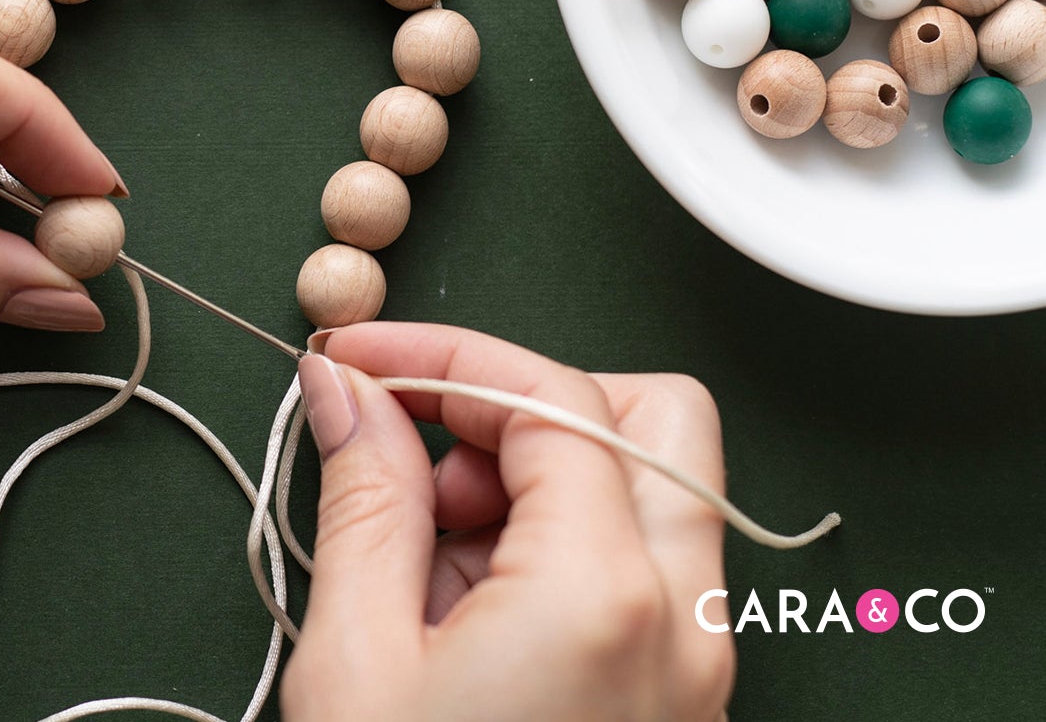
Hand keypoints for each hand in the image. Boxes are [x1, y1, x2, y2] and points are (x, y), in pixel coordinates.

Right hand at [282, 324, 734, 720]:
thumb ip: (363, 501)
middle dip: (531, 406)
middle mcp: (684, 628)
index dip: (444, 358)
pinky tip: (464, 623)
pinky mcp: (681, 709)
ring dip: (539, 488)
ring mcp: (698, 675)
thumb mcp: (354, 662)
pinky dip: (559, 559)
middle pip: (656, 418)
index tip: (360, 362)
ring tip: (426, 571)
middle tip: (428, 460)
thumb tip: (347, 389)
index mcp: (603, 598)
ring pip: (652, 496)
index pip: (555, 396)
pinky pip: (646, 581)